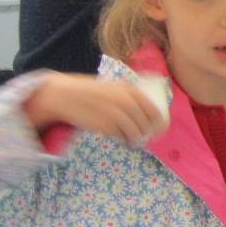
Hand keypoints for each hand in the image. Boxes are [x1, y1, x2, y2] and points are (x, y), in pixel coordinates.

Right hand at [22, 74, 166, 144]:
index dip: (159, 120)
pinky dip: (124, 139)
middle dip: (149, 131)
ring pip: (135, 132)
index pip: (153, 108)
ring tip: (135, 141)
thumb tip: (143, 104)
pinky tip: (123, 141)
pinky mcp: (105, 126)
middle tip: (147, 135)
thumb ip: (127, 93)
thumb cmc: (88, 90)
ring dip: (138, 138)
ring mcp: (115, 115)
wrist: (64, 96)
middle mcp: (125, 102)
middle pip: (145, 122)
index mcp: (128, 90)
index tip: (160, 126)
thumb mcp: (112, 86)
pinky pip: (121, 136)